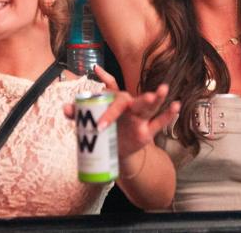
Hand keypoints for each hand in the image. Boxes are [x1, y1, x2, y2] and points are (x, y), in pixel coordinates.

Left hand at [64, 66, 180, 159]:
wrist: (113, 149)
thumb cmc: (104, 129)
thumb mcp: (91, 122)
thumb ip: (79, 114)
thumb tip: (64, 108)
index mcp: (116, 101)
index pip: (114, 99)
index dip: (108, 108)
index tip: (99, 120)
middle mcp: (130, 106)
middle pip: (137, 101)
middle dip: (142, 98)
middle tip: (146, 97)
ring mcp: (141, 118)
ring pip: (150, 107)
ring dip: (157, 99)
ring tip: (164, 90)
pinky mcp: (148, 131)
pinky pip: (159, 122)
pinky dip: (168, 114)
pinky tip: (176, 106)